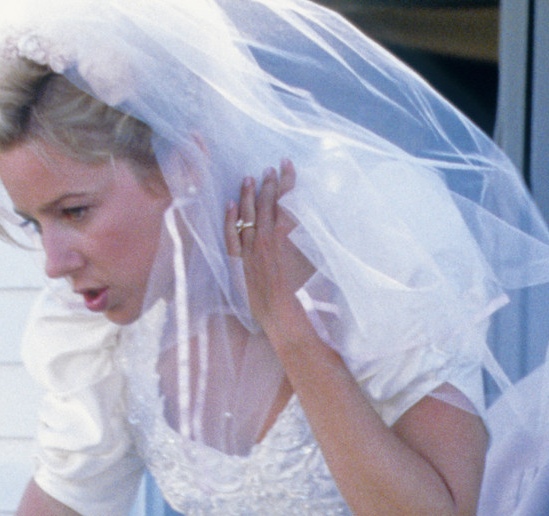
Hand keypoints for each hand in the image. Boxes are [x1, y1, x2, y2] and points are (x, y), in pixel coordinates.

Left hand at [224, 160, 315, 345]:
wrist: (287, 319)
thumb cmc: (309, 294)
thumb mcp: (319, 259)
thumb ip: (316, 236)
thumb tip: (317, 220)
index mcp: (288, 233)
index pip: (286, 197)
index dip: (287, 179)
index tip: (287, 164)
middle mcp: (268, 236)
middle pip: (267, 202)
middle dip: (269, 182)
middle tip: (270, 168)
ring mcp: (251, 249)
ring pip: (247, 214)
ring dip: (249, 194)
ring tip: (249, 178)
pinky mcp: (240, 263)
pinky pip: (230, 236)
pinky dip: (230, 218)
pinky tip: (230, 205)